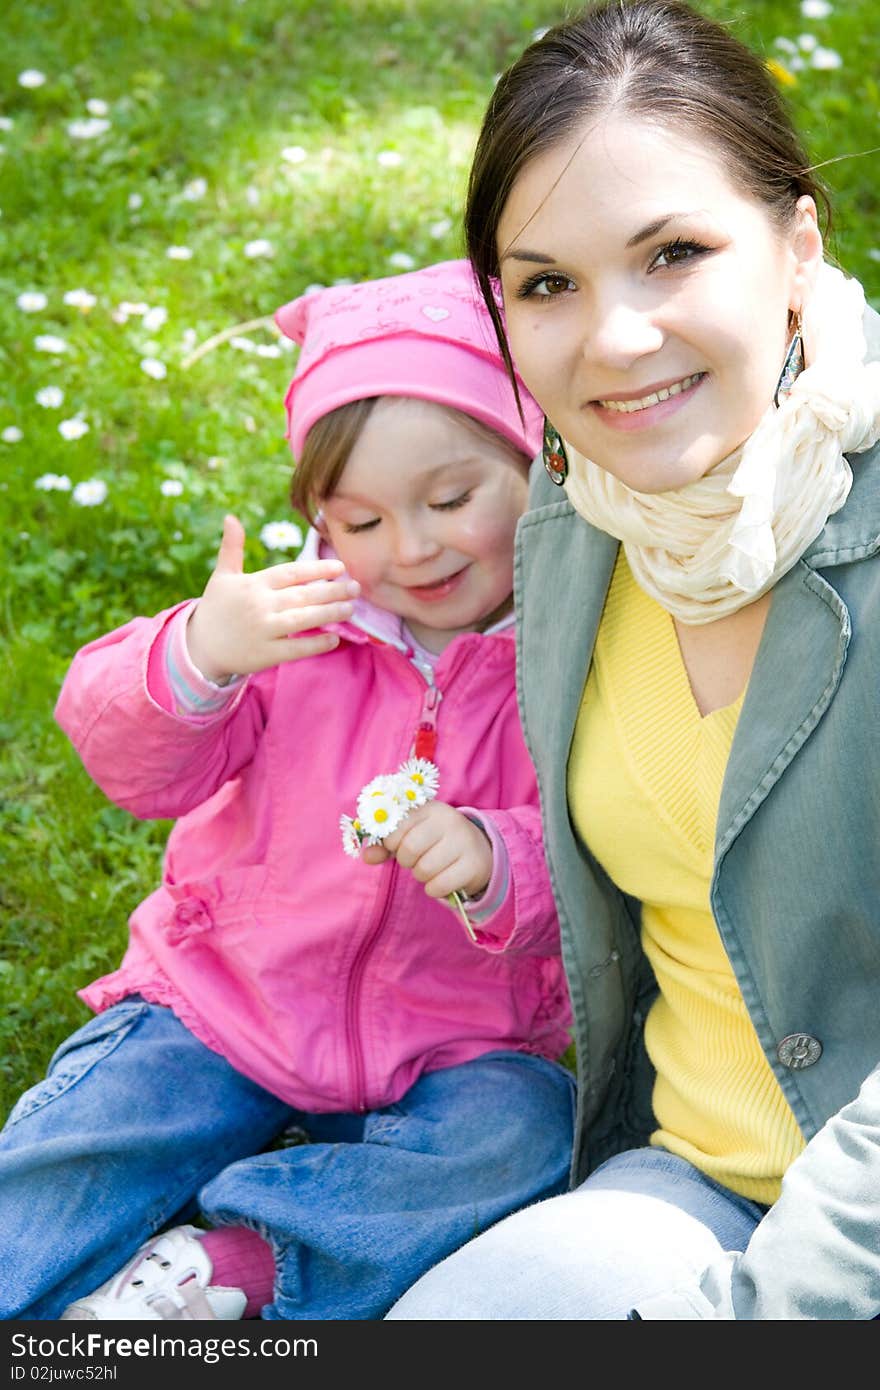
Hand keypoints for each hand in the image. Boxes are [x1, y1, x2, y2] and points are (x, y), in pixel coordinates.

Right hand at [185, 514, 359, 682]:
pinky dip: (316, 644)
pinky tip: (335, 638)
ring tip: (350, 608)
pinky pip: (296, 649)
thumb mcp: (222, 576)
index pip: (291, 573)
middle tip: (356, 588)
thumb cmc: (216, 608)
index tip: (340, 567)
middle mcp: (260, 605)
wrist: (199, 648)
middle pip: (303, 595)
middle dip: (332, 591)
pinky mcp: (265, 654)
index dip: (317, 569)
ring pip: (303, 620)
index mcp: (253, 584)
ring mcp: (263, 630)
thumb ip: (232, 548)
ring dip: (330, 614)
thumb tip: (231, 517)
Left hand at [361, 801, 492, 900]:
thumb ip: (387, 845)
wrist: (479, 852)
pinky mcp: (473, 865)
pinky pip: (439, 885)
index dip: (391, 842)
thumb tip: (367, 856)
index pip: (396, 826)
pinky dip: (434, 889)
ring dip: (421, 876)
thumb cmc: (437, 842)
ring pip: (424, 869)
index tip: (399, 846)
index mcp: (431, 808)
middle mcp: (450, 820)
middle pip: (410, 848)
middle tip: (415, 860)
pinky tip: (441, 880)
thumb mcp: (413, 836)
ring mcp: (464, 842)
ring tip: (430, 869)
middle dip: (406, 861)